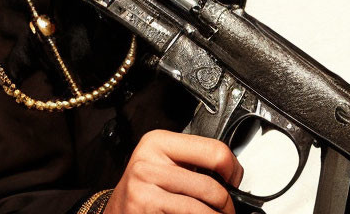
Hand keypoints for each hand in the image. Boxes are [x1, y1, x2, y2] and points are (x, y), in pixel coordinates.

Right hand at [104, 130, 243, 213]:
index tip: (236, 179)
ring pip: (201, 208)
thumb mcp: (162, 163)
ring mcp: (145, 189)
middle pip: (210, 185)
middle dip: (226, 202)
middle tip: (229, 208)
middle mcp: (149, 163)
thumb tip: (230, 170)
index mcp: (158, 142)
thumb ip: (190, 160)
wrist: (113, 213)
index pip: (213, 150)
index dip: (233, 169)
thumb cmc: (142, 189)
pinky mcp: (145, 209)